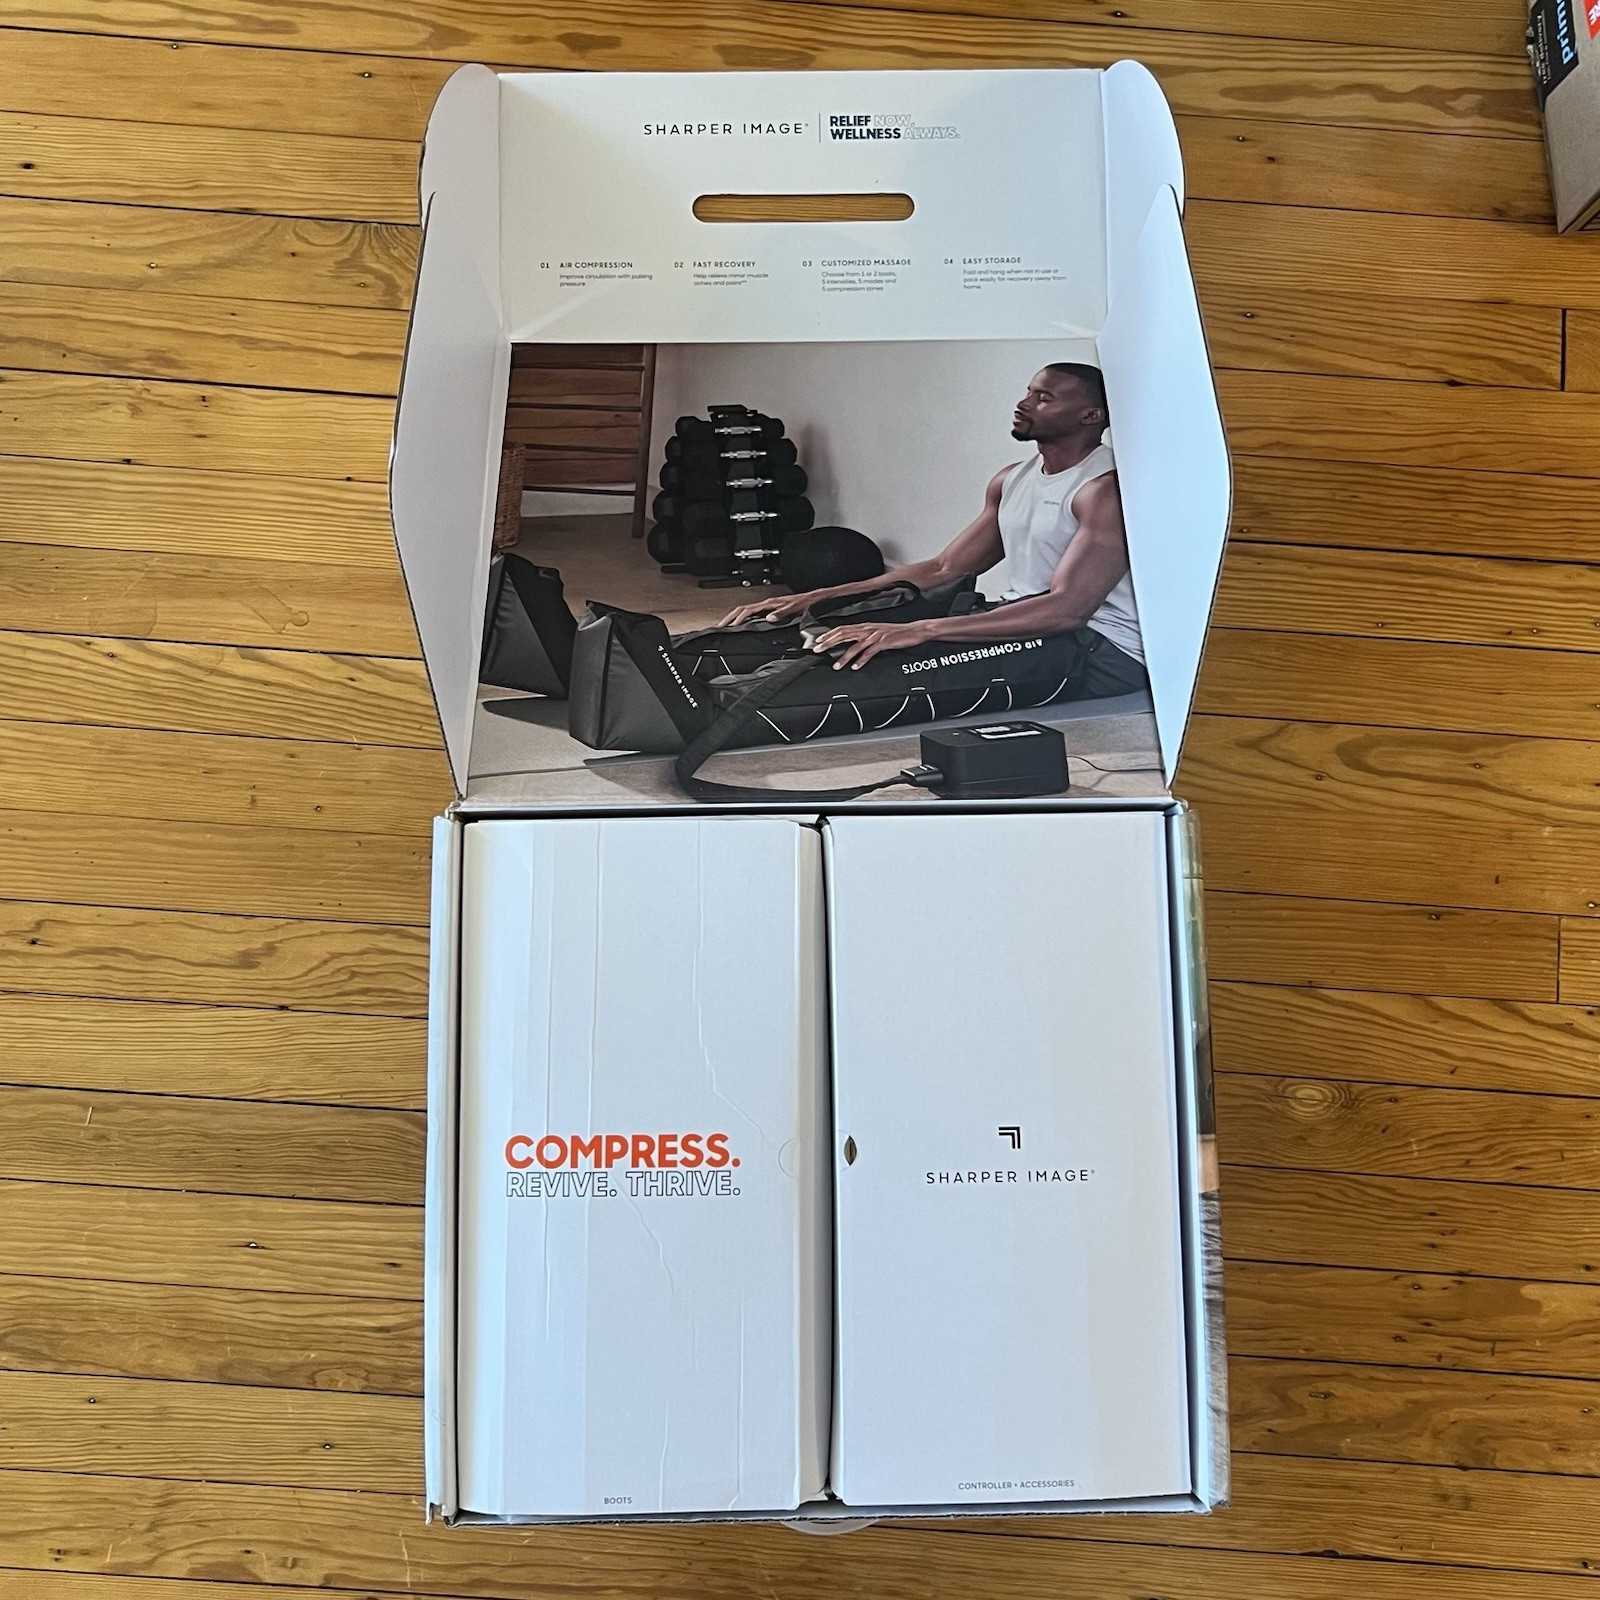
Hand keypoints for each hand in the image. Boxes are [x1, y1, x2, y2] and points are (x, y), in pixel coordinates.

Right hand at [717, 591, 816, 627]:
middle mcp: (766, 604)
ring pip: (745, 610)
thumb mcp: (794, 608)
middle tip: (720, 627)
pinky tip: (742, 625)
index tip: (730, 626)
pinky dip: (743, 618)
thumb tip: (769, 618)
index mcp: (769, 604)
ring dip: (734, 617)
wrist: (812, 599)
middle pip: (742, 609)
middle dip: (729, 618)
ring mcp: (767, 607)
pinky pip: (752, 613)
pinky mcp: (770, 609)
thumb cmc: (804, 602)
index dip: (738, 618)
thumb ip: (781, 613)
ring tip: (726, 626)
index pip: (748, 610)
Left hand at [809, 618, 930, 669]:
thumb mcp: (877, 632)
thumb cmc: (896, 633)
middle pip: (843, 635)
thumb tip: (851, 643)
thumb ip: (864, 636)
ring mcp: (875, 636)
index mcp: (864, 626)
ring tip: (835, 666)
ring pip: (854, 646)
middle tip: (818, 650)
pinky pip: (869, 652)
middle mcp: (867, 629)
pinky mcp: (883, 643)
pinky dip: (861, 660)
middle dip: (829, 643)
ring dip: (843, 657)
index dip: (828, 634)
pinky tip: (855, 667)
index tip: (818, 641)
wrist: (914, 631)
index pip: (842, 628)